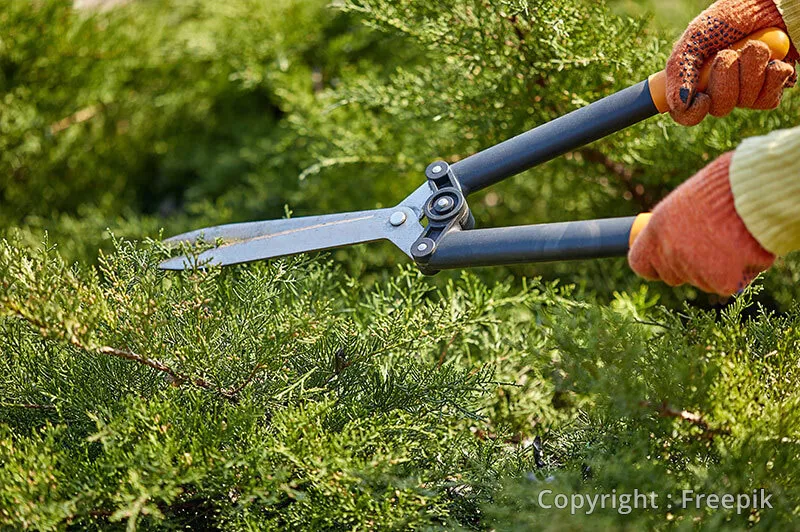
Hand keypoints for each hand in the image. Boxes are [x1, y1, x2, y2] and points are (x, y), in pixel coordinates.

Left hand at [628, 153, 774, 295]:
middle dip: (689, 266)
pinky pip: (727, 285)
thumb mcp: (687, 199)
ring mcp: (693, 268)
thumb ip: (676, 224)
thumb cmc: (726, 187)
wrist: (756, 189)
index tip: (665, 260)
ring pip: (702, 282)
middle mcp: (670, 252)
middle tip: (711, 243)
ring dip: (717, 268)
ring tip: (734, 238)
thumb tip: (674, 237)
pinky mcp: (720, 279)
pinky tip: (746, 249)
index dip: (654, 265)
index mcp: (656, 229)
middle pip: (673, 276)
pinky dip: (739, 273)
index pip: (640, 264)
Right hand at [667, 0, 796, 124]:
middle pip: (719, 108)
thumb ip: (679, 69)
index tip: (702, 98)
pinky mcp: (772, 88)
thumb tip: (678, 104)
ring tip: (753, 46)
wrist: (771, 3)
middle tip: (728, 53)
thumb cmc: (731, 15)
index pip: (687, 115)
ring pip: (745, 102)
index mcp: (697, 81)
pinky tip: (772, 59)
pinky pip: (768, 99)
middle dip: (725, 78)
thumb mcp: (696, 36)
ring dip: (750, 69)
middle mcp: (721, 90)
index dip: (693, 113)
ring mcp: (747, 91)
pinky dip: (771, 75)